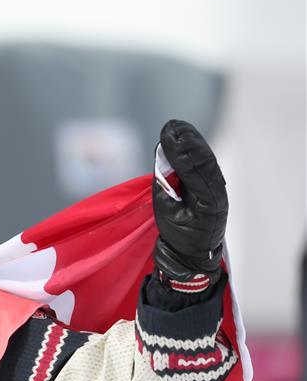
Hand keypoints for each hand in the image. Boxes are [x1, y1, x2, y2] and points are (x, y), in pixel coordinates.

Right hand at [152, 120, 226, 289]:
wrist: (192, 255)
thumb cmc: (179, 237)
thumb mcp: (167, 215)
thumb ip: (166, 189)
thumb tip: (163, 162)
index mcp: (209, 202)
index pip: (195, 169)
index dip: (181, 150)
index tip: (167, 134)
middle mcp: (217, 192)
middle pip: (203, 159)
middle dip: (187, 140)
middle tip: (170, 125)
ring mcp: (217, 188)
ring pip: (205, 158)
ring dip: (190, 140)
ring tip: (174, 126)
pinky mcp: (211, 187)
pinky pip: (203, 163)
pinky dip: (193, 148)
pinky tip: (183, 136)